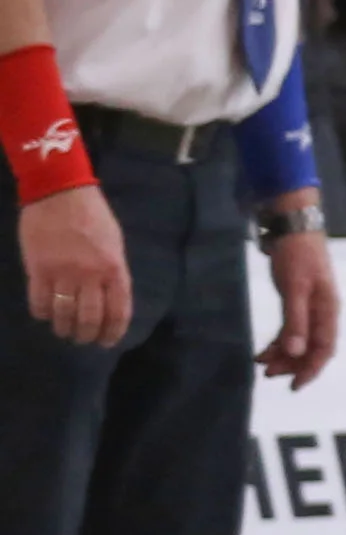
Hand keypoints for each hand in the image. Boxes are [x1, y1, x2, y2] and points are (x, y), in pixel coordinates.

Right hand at [19, 185, 130, 347]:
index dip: (113, 332)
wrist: (60, 192)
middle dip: (86, 335)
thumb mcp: (114, 244)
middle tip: (82, 339)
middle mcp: (91, 275)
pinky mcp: (38, 269)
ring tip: (63, 331)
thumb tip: (109, 297)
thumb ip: (112, 271)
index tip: (106, 341)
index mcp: (114, 269)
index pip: (118, 311)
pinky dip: (41, 313)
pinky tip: (43, 314)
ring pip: (64, 314)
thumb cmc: (93, 216)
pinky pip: (39, 301)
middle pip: (90, 318)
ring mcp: (63, 273)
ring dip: (64, 328)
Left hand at [258, 216, 338, 385]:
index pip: (324, 348)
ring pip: (300, 340)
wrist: (293, 227)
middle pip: (313, 347)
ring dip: (284, 354)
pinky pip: (292, 328)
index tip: (294, 386)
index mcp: (327, 310)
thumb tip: (295, 352)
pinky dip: (279, 341)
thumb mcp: (295, 289)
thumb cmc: (297, 256)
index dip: (311, 369)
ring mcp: (311, 306)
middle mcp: (322, 312)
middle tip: (268, 374)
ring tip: (261, 363)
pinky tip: (264, 348)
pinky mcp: (298, 300)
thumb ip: (295, 321)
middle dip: (293, 364)